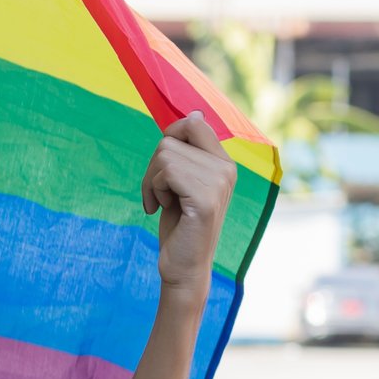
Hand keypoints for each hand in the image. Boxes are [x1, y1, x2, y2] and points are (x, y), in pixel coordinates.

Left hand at [144, 112, 236, 292]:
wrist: (183, 266)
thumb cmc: (178, 225)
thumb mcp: (181, 181)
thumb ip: (185, 151)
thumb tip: (194, 112)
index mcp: (223, 162)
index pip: (194, 122)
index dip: (169, 136)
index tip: (163, 167)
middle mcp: (226, 169)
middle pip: (173, 136)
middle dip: (153, 164)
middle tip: (157, 192)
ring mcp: (219, 182)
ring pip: (164, 154)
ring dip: (151, 181)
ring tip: (162, 203)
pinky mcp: (206, 198)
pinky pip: (166, 172)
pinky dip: (154, 190)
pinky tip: (162, 210)